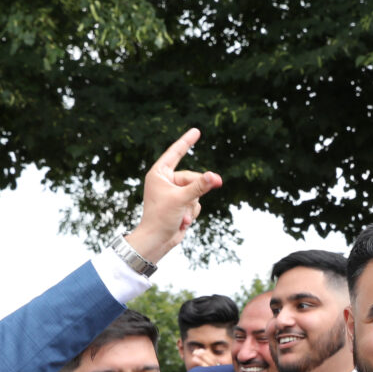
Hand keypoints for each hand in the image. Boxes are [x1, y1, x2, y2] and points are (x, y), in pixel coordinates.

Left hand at [124, 129, 222, 264]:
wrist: (157, 241)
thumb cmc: (161, 218)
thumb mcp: (181, 199)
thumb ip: (199, 186)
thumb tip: (215, 176)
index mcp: (159, 174)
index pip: (175, 153)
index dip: (186, 141)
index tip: (197, 130)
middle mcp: (166, 181)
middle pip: (192, 178)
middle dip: (197, 191)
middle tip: (202, 195)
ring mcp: (174, 193)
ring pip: (196, 192)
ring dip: (192, 206)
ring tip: (181, 216)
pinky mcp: (180, 204)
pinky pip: (195, 203)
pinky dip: (192, 213)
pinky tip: (182, 222)